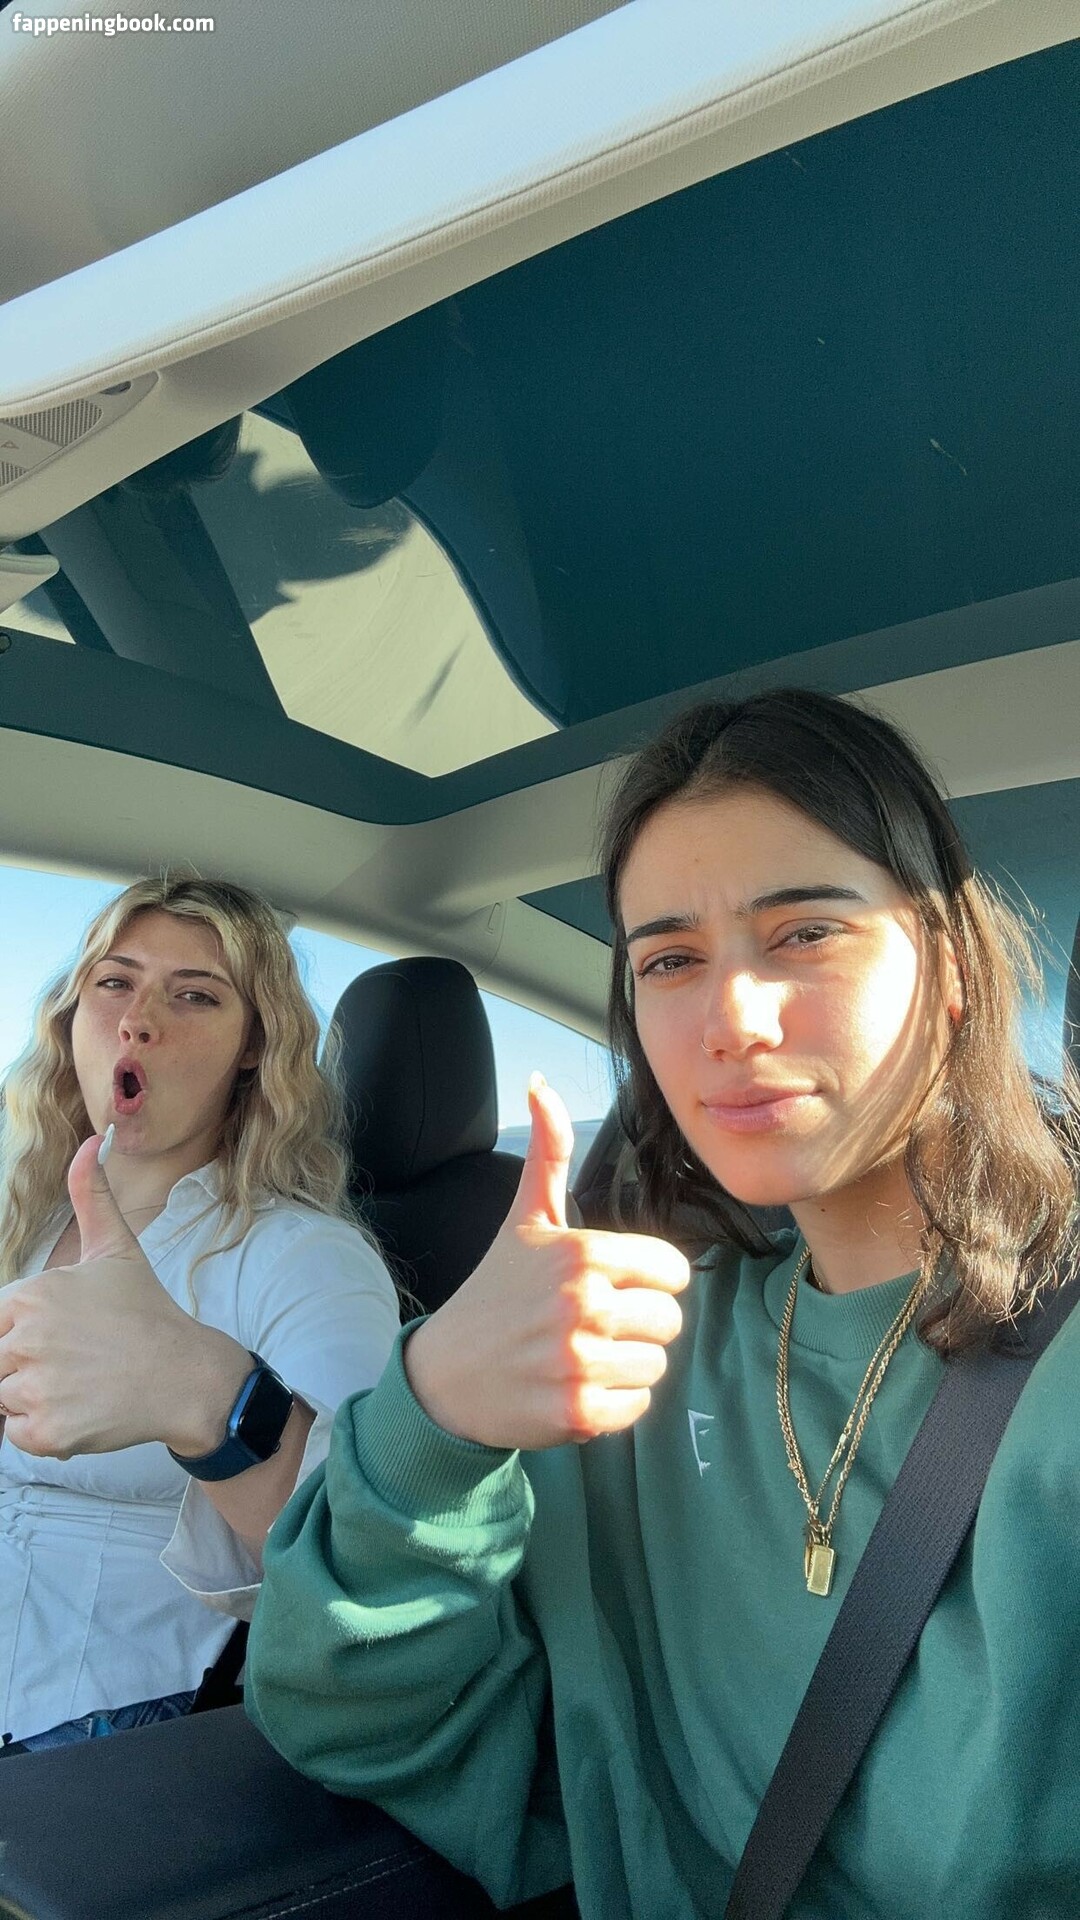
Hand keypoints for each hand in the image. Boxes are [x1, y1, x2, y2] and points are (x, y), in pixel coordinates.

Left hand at [0, 1137, 250, 1459]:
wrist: (186, 1375)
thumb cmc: (146, 1313)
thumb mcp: (117, 1249)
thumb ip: (92, 1195)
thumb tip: (92, 1141)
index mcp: (31, 1294)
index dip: (26, 1332)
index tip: (66, 1336)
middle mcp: (27, 1338)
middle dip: (29, 1367)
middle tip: (78, 1362)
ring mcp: (35, 1387)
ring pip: (4, 1399)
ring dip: (36, 1399)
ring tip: (80, 1385)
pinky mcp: (45, 1432)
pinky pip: (16, 1435)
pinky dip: (43, 1431)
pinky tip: (82, 1409)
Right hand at [404, 1077, 689, 1449]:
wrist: (446, 1376)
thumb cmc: (494, 1292)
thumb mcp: (524, 1220)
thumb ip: (548, 1154)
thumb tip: (540, 1083)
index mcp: (583, 1254)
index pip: (672, 1272)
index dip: (648, 1282)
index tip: (613, 1288)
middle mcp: (583, 1304)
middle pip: (669, 1321)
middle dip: (639, 1327)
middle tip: (593, 1326)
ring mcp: (579, 1360)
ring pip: (657, 1366)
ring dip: (628, 1366)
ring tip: (583, 1356)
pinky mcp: (577, 1412)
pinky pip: (637, 1407)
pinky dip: (616, 1404)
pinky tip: (578, 1387)